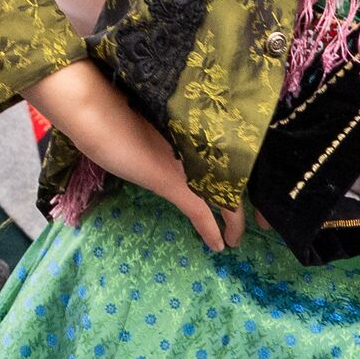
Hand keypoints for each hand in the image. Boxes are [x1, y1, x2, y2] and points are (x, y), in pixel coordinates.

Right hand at [27, 59, 233, 251]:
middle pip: (240, 179)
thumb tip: (178, 141)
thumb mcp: (158, 122)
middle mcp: (204, 148)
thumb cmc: (121, 113)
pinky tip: (220, 246)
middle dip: (249, 204)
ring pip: (228, 197)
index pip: (235, 156)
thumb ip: (175, 133)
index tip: (249, 186)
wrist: (101, 116)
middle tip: (258, 221)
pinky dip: (212, 230)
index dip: (247, 174)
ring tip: (236, 237)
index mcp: (202, 132)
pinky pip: (202, 213)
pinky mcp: (176, 185)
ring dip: (234, 220)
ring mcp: (193, 166)